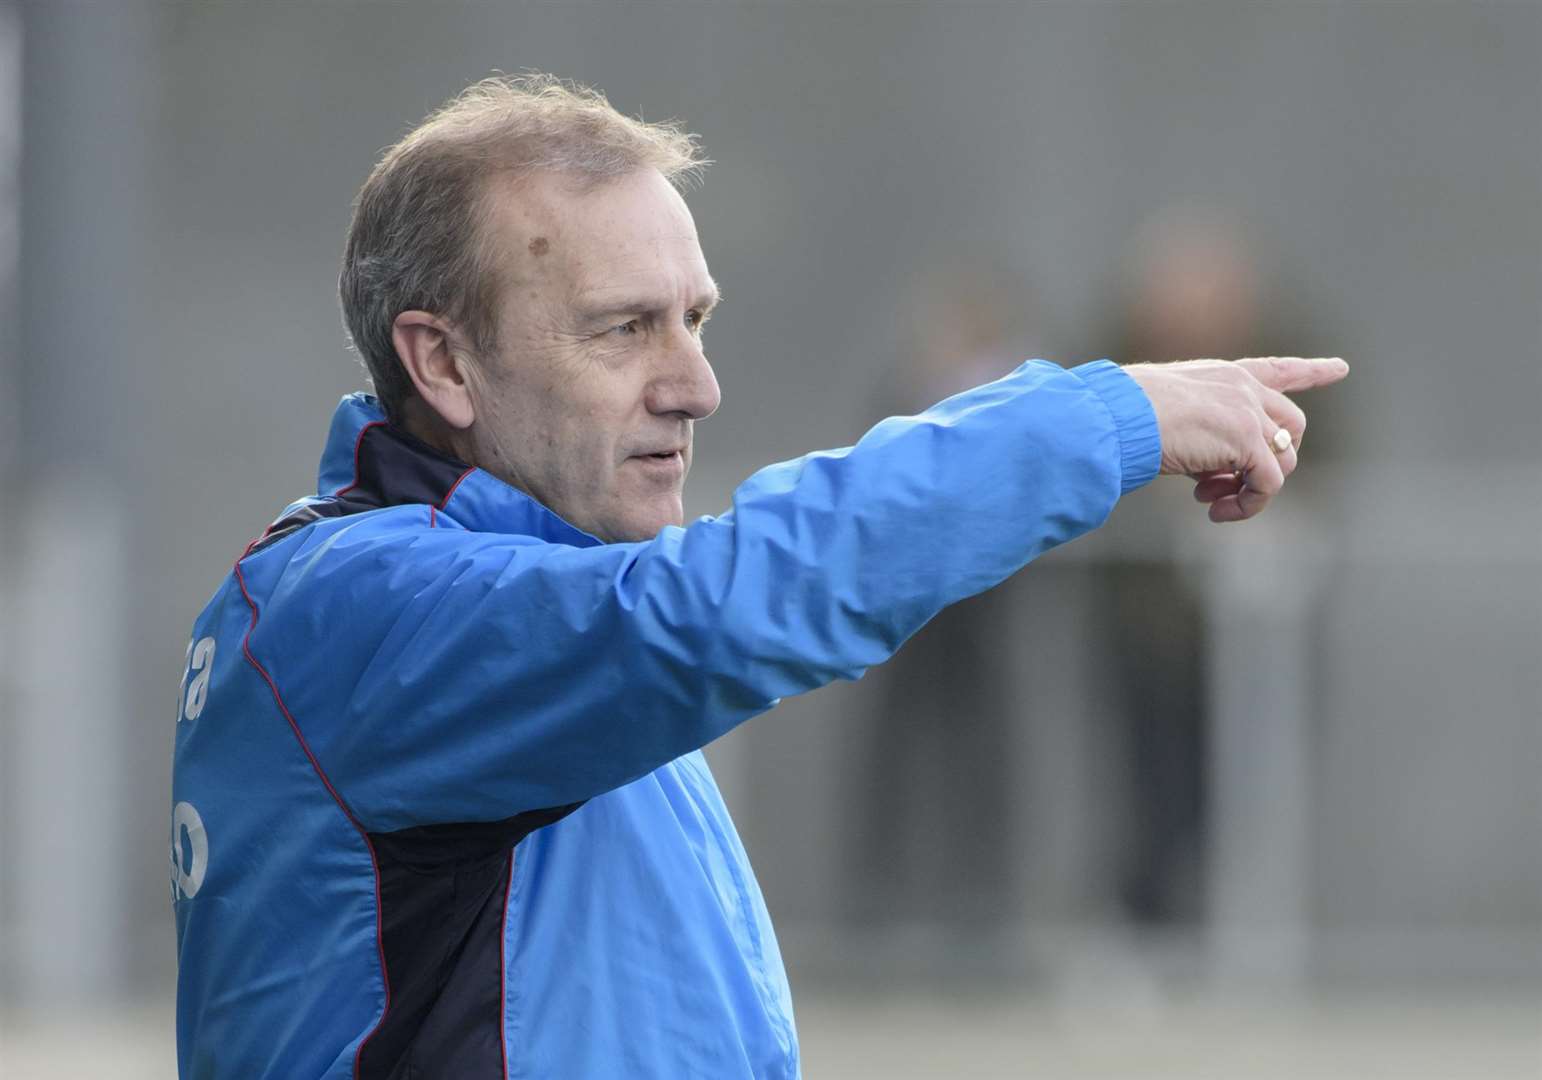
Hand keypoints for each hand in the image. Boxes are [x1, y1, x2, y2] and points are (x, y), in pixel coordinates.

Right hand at [1121, 356, 1349, 522]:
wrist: (1118, 416)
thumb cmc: (1124, 417)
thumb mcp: (1170, 415)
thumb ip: (1204, 433)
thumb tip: (1213, 473)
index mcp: (1224, 375)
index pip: (1278, 369)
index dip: (1312, 371)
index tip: (1341, 368)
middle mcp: (1244, 388)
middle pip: (1290, 428)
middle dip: (1268, 462)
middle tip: (1218, 485)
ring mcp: (1249, 413)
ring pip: (1283, 462)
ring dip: (1252, 489)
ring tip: (1209, 499)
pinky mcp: (1248, 442)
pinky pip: (1267, 485)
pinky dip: (1247, 505)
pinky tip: (1214, 511)